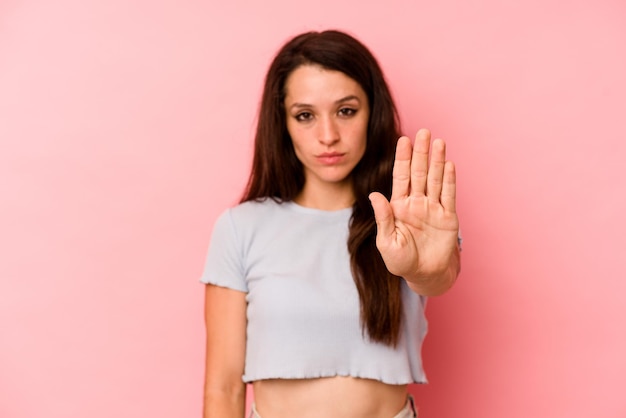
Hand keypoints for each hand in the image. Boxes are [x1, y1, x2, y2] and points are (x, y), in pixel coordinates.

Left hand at [369, 129, 459, 292]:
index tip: (403, 140)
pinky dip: (449, 180)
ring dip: (437, 161)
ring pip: (435, 179)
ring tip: (439, 142)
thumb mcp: (386, 241)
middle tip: (424, 131)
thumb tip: (374, 195)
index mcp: (398, 206)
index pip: (400, 177)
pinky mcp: (448, 217)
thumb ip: (383, 218)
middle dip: (421, 152)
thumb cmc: (401, 261)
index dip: (402, 159)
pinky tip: (449, 164)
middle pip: (419, 172)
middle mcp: (416, 203)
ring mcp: (433, 208)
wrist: (424, 275)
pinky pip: (448, 195)